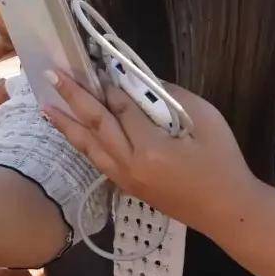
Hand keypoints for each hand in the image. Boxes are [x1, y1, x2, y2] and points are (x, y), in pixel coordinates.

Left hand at [33, 68, 255, 233]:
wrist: (228, 211)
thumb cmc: (223, 162)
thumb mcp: (206, 120)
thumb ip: (172, 97)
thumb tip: (141, 82)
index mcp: (151, 149)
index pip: (121, 109)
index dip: (110, 86)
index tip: (98, 65)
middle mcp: (130, 165)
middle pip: (96, 126)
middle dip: (73, 98)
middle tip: (51, 75)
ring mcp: (126, 179)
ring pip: (89, 147)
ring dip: (67, 124)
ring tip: (46, 105)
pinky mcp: (128, 187)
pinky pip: (98, 161)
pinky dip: (82, 144)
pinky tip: (73, 133)